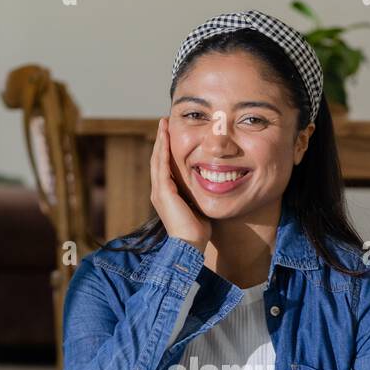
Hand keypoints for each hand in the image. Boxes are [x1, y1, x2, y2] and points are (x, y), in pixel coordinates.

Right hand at [150, 117, 211, 251]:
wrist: (189, 246)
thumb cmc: (197, 232)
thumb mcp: (197, 207)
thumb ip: (198, 196)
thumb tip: (211, 188)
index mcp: (166, 195)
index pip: (165, 167)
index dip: (167, 150)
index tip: (171, 135)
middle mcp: (159, 191)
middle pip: (158, 159)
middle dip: (162, 140)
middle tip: (164, 123)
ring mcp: (159, 191)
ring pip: (158, 159)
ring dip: (161, 140)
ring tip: (163, 124)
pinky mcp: (164, 192)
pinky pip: (162, 165)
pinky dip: (163, 150)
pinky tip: (166, 137)